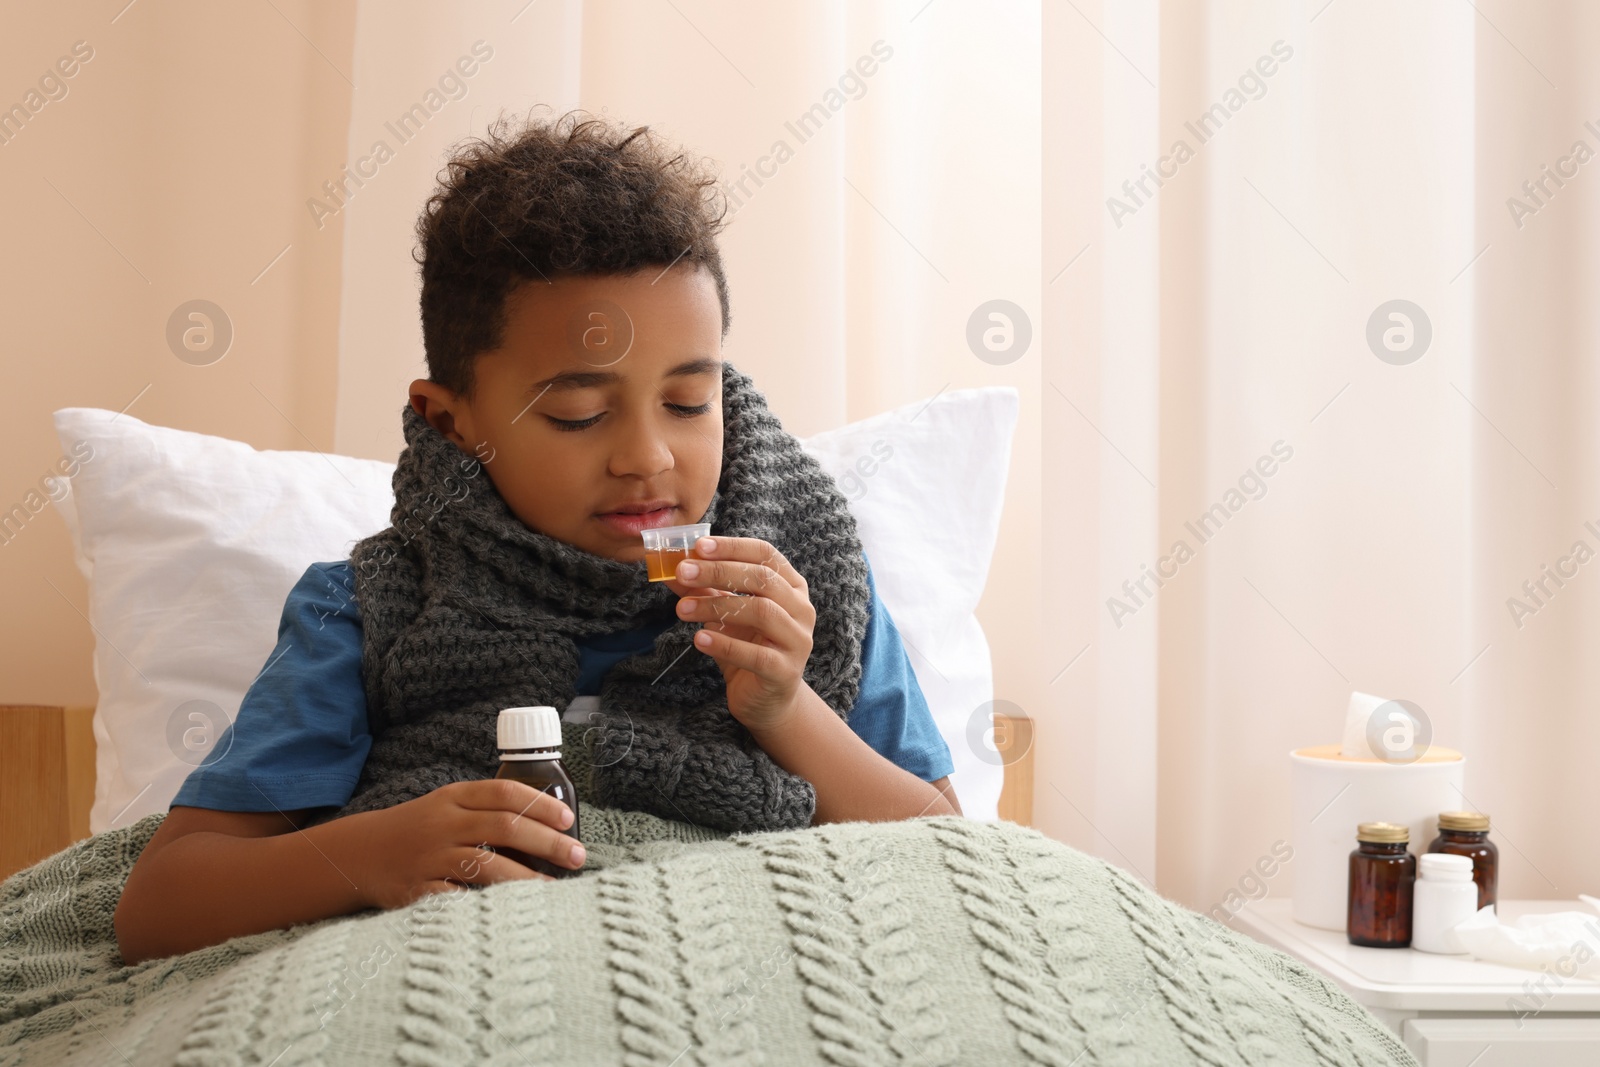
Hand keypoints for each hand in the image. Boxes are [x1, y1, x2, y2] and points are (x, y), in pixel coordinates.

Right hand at [347, 779, 584, 909]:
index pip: (504, 792)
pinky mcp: (417, 891)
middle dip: (547, 842)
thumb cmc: (418, 829)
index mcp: (454, 797)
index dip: (540, 804)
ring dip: (526, 878)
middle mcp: (444, 824)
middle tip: (577, 856)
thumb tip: (548, 822)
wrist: (359, 853)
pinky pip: (456, 899)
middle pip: (505, 827)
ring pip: (486, 865)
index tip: (568, 820)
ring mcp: (430, 857)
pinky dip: (483, 905)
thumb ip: (487, 808)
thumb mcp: (447, 805)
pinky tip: (508, 912)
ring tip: (553, 888)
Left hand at [663, 535, 815, 732]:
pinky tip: (699, 640)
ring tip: (682, 610)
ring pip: (761, 612)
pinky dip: (725, 645)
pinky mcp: (785, 671)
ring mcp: (797, 640)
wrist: (766, 699)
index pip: (765, 554)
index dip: (733, 547)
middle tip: (682, 572)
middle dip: (719, 572)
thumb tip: (669, 567)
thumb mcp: (724, 614)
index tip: (698, 546)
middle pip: (763, 579)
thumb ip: (703, 589)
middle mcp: (802, 609)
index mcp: (791, 586)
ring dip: (716, 607)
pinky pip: (756, 655)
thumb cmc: (747, 647)